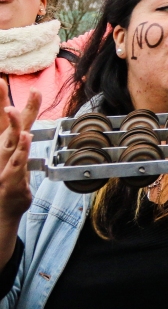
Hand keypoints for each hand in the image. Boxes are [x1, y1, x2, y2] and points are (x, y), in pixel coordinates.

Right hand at [0, 81, 37, 227]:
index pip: (2, 118)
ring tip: (13, 108)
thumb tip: (25, 129)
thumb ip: (20, 141)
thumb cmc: (7, 182)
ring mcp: (4, 163)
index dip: (0, 98)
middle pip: (5, 122)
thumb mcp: (15, 158)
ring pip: (10, 140)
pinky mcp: (11, 178)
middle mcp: (2, 150)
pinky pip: (18, 161)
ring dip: (13, 124)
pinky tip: (26, 137)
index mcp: (4, 144)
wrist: (2, 210)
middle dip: (0, 101)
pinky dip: (22, 149)